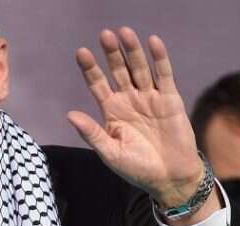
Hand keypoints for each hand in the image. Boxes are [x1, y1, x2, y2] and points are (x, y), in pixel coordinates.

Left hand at [67, 28, 205, 209]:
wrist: (170, 179)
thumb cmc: (137, 169)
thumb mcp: (110, 153)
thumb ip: (92, 133)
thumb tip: (70, 114)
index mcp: (112, 112)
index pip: (98, 84)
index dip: (90, 69)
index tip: (81, 52)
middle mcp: (129, 100)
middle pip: (118, 71)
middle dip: (111, 54)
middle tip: (104, 35)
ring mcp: (150, 98)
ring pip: (139, 69)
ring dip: (133, 51)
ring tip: (124, 33)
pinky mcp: (170, 99)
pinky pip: (164, 75)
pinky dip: (159, 58)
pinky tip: (153, 42)